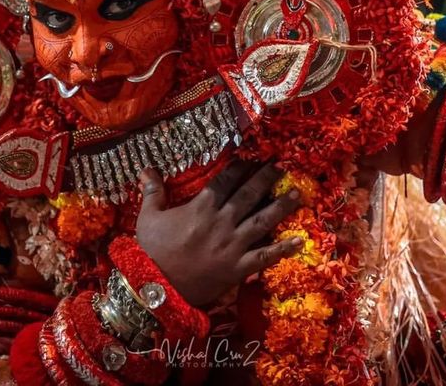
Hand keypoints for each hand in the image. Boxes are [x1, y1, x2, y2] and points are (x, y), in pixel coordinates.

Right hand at [136, 161, 302, 306]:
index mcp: (201, 208)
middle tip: (281, 166)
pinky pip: (264, 257)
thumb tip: (146, 168)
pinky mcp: (238, 268)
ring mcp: (232, 246)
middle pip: (248, 195)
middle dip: (266, 179)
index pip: (226, 181)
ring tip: (297, 193)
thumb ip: (152, 191)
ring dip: (281, 206)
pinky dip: (282, 248)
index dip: (241, 167)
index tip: (253, 157)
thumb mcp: (148, 217)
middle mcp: (221, 222)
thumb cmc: (152, 251)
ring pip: (262, 221)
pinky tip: (299, 240)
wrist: (158, 289)